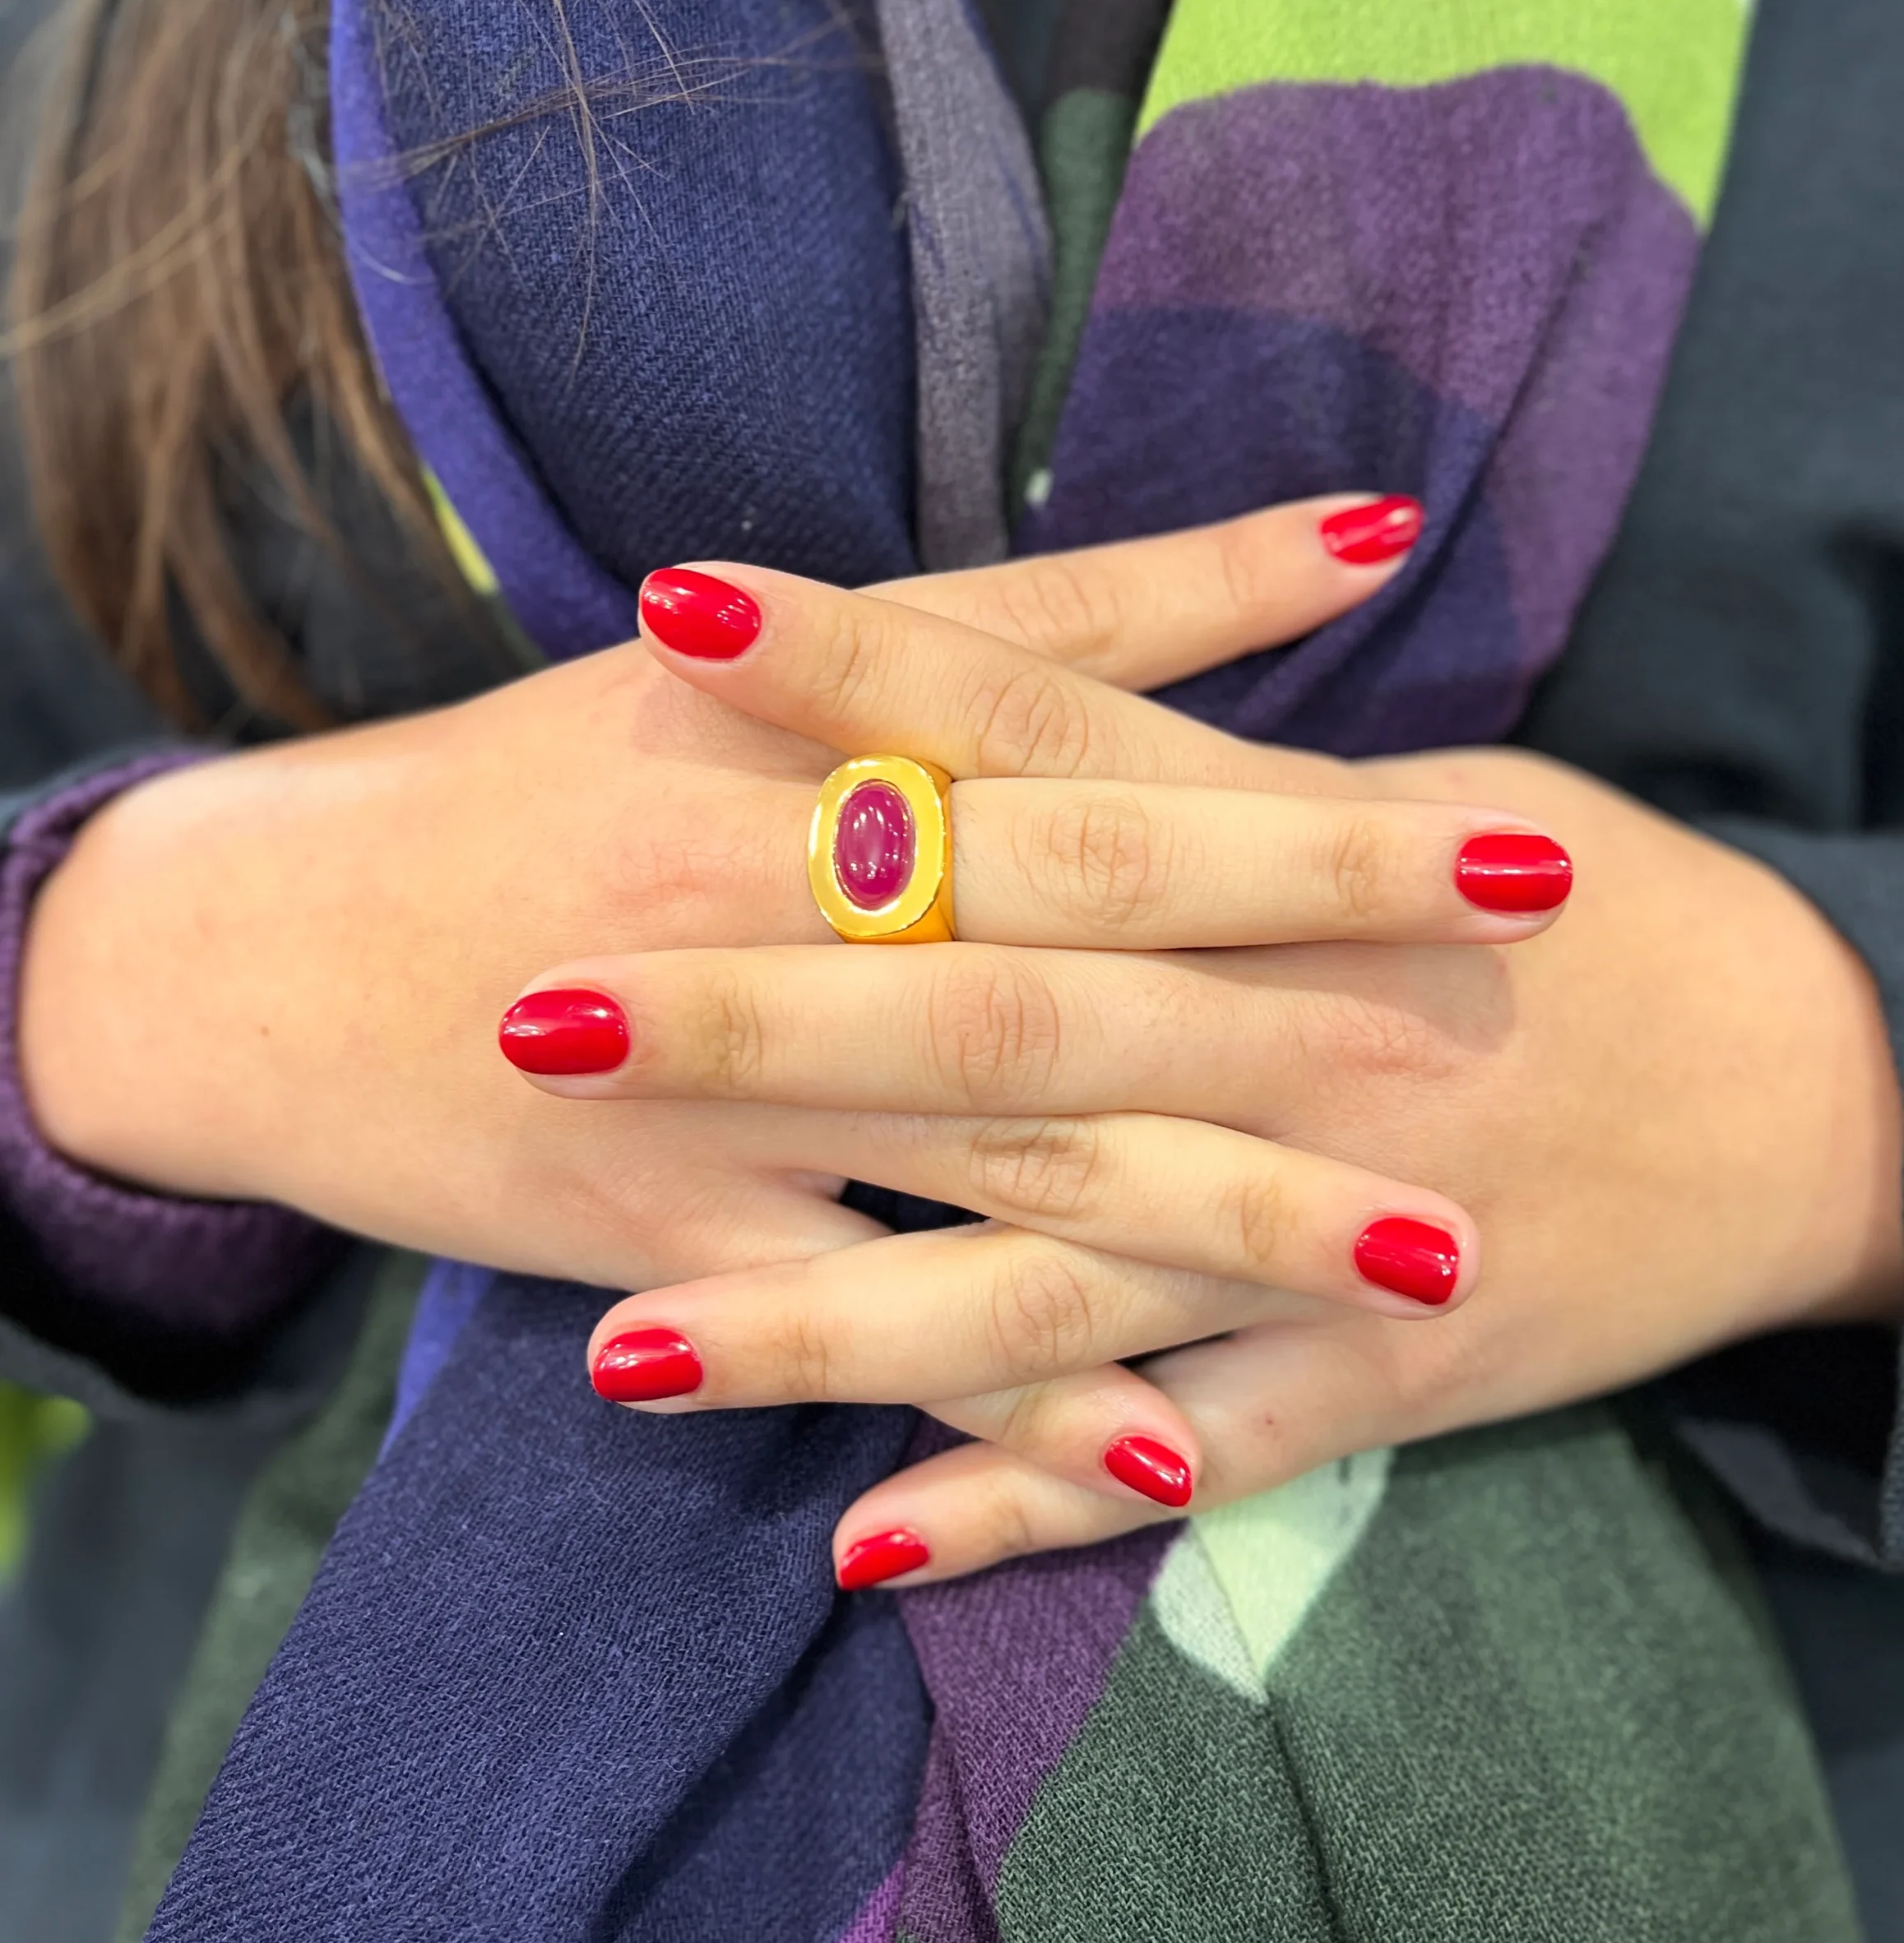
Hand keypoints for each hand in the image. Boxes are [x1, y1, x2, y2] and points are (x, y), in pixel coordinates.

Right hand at [19, 500, 1518, 1317]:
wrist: (278, 939)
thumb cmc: (552, 770)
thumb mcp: (770, 656)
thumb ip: (1059, 608)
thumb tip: (1331, 537)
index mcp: (807, 745)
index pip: (1106, 771)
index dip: (1317, 808)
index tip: (1523, 832)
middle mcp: (779, 906)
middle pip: (1090, 952)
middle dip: (1318, 981)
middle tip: (1535, 1023)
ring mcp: (722, 1091)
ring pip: (1011, 1160)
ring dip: (1227, 1215)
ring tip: (1433, 1260)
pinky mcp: (662, 1244)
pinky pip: (854, 1327)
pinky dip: (998, 1392)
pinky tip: (1156, 1457)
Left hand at [578, 724, 1903, 1583]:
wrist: (1815, 1090)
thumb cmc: (1594, 912)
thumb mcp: (1433, 793)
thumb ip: (1225, 752)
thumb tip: (1011, 687)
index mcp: (1306, 856)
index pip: (1044, 732)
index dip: (857, 663)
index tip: (671, 609)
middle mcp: (1296, 1036)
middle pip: (998, 1008)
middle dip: (766, 1016)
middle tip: (535, 1016)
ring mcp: (1334, 1229)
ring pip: (1053, 1275)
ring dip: (834, 1323)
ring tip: (622, 1354)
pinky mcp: (1382, 1384)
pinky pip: (1184, 1454)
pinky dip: (1029, 1498)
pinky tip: (863, 1541)